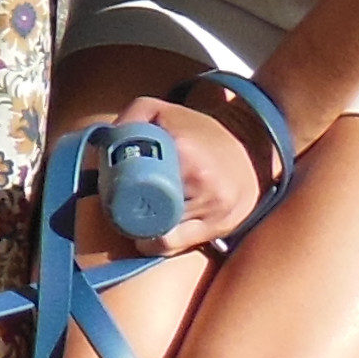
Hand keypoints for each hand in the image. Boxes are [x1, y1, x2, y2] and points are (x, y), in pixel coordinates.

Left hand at [91, 95, 274, 256]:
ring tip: (136, 221)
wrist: (253, 144)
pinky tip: (153, 237)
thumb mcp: (164, 110)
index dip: (119, 197)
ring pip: (163, 237)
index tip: (110, 195)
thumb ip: (132, 116)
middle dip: (129, 218)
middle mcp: (204, 186)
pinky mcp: (223, 228)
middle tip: (119, 211)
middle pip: (150, 216)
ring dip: (144, 233)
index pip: (139, 188)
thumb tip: (105, 142)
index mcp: (188, 156)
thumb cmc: (200, 129)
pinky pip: (180, 247)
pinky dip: (161, 245)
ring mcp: (216, 211)